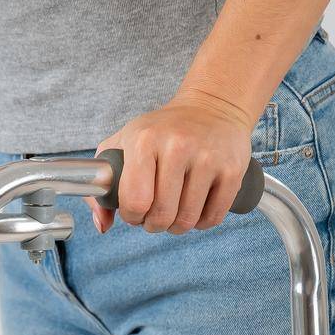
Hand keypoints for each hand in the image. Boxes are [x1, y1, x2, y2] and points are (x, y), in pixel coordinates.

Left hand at [91, 89, 254, 234]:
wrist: (211, 108)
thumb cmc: (160, 131)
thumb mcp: (122, 144)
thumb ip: (101, 185)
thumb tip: (103, 225)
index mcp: (145, 141)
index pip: (134, 200)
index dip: (132, 216)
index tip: (135, 212)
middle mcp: (177, 147)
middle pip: (161, 215)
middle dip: (154, 225)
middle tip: (154, 216)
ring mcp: (208, 158)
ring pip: (187, 219)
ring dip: (177, 226)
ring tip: (173, 214)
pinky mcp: (232, 170)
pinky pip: (213, 216)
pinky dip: (201, 223)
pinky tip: (195, 210)